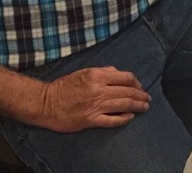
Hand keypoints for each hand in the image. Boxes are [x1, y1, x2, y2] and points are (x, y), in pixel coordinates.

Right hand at [35, 66, 149, 132]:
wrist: (44, 103)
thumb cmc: (64, 86)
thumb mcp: (84, 72)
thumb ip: (104, 71)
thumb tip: (119, 73)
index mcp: (98, 76)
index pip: (126, 77)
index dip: (137, 82)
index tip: (140, 87)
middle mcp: (99, 90)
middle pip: (128, 91)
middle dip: (141, 95)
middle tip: (148, 99)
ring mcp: (95, 106)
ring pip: (123, 105)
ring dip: (137, 106)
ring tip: (145, 107)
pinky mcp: (89, 120)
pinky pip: (111, 120)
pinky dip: (123, 118)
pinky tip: (130, 117)